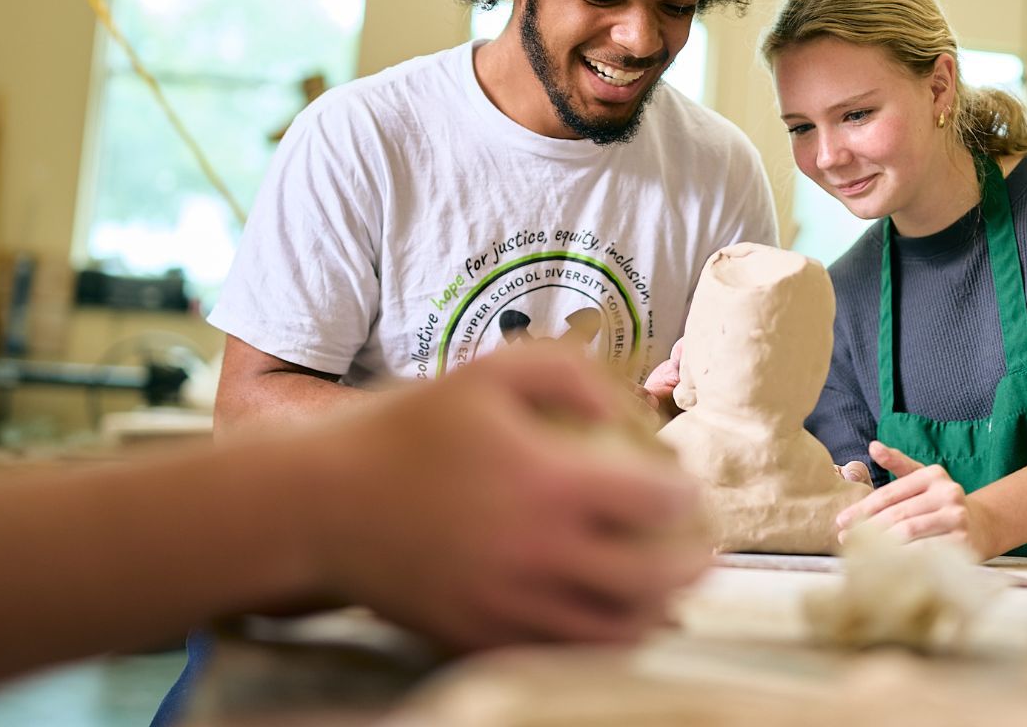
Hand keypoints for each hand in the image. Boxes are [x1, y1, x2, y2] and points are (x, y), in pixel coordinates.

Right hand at [302, 342, 709, 647]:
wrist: (321, 505)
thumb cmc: (409, 429)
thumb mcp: (489, 373)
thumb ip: (571, 375)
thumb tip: (631, 412)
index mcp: (545, 484)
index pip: (654, 503)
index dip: (688, 498)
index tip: (690, 490)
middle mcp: (534, 553)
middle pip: (650, 580)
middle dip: (693, 566)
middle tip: (705, 551)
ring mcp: (507, 604)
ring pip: (613, 631)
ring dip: (657, 613)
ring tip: (672, 593)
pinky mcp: (479, 638)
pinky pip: (562, 654)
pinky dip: (601, 643)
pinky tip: (614, 621)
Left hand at [834, 440, 997, 558]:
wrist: (980, 526)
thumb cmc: (939, 503)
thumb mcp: (922, 478)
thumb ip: (897, 462)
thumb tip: (873, 446)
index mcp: (934, 474)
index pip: (890, 493)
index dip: (862, 508)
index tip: (841, 521)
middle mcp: (948, 493)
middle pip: (897, 515)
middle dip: (867, 528)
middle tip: (845, 539)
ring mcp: (957, 518)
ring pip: (909, 534)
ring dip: (880, 545)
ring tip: (859, 553)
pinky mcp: (963, 542)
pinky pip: (924, 553)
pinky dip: (901, 559)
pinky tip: (885, 565)